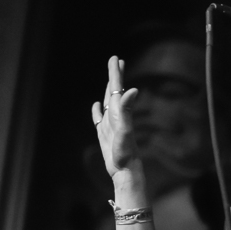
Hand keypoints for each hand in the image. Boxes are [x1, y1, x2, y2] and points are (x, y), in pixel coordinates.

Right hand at [91, 56, 140, 181]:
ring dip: (107, 90)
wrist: (125, 170)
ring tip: (109, 80)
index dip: (116, 73)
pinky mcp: (105, 134)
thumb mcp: (125, 129)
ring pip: (107, 102)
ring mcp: (110, 125)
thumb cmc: (126, 152)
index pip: (117, 87)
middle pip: (114, 91)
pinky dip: (97, 110)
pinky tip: (96, 106)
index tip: (116, 58)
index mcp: (119, 111)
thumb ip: (128, 109)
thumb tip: (134, 90)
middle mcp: (116, 116)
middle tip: (116, 60)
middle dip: (114, 76)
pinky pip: (99, 118)